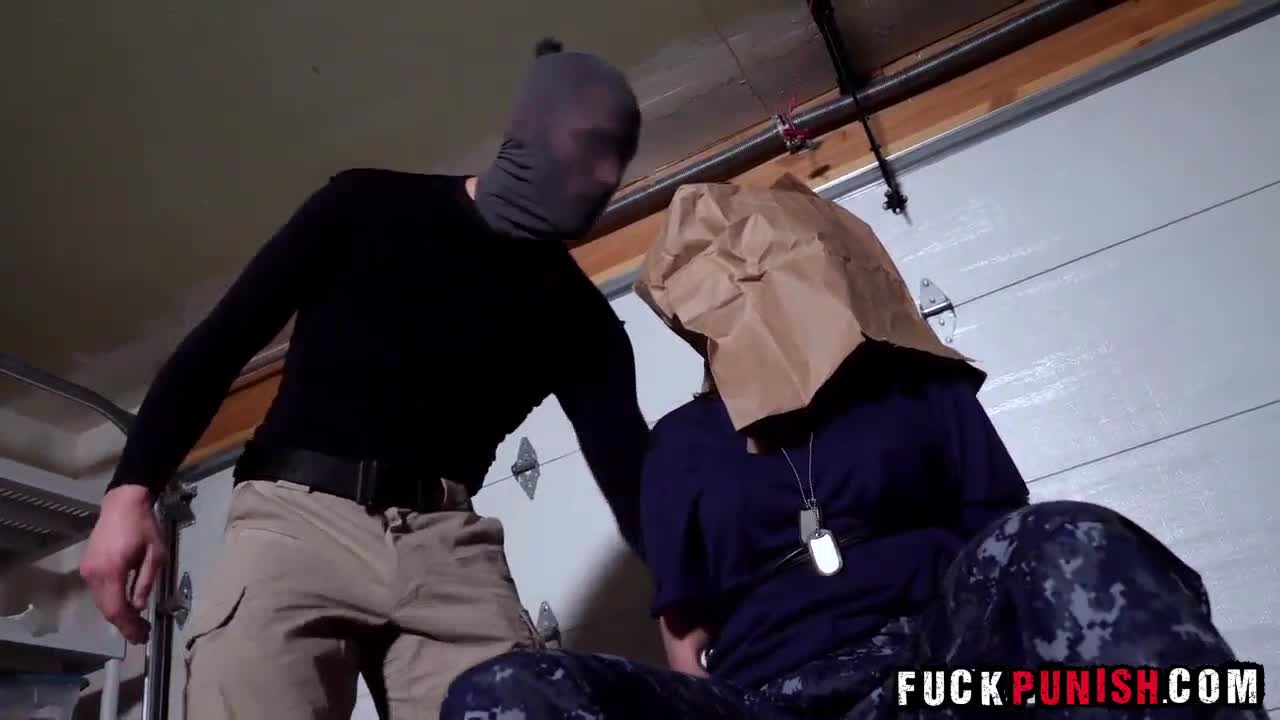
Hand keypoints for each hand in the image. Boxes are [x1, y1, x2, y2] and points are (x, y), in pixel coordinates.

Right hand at [79, 485, 167, 643]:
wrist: (123, 503)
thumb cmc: (144, 527)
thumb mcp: (155, 555)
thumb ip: (145, 582)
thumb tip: (139, 608)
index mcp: (111, 571)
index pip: (117, 609)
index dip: (128, 626)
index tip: (142, 637)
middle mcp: (94, 574)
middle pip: (107, 609)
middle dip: (124, 624)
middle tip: (141, 635)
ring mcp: (87, 570)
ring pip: (101, 602)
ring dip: (117, 614)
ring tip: (136, 624)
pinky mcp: (87, 566)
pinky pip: (99, 591)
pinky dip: (111, 601)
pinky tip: (125, 605)